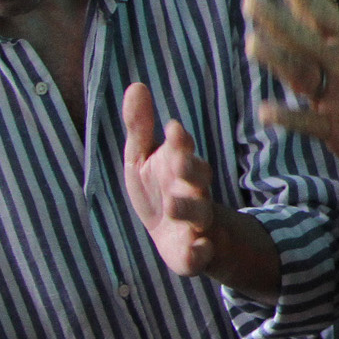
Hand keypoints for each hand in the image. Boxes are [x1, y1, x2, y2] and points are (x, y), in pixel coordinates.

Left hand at [120, 82, 230, 276]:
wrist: (182, 241)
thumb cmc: (162, 192)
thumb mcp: (145, 160)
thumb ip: (140, 127)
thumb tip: (136, 85)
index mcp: (182, 168)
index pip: (184, 151)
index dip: (180, 142)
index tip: (173, 129)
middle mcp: (194, 193)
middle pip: (198, 178)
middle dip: (191, 169)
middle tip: (178, 160)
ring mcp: (198, 224)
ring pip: (200, 214)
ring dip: (189, 209)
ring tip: (174, 205)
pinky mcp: (197, 253)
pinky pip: (202, 254)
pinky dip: (201, 252)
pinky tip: (197, 249)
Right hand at [242, 0, 338, 182]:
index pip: (317, 8)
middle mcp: (329, 65)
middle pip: (300, 39)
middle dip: (278, 21)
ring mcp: (326, 96)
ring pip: (297, 73)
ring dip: (277, 61)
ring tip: (253, 43)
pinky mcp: (330, 127)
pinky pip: (306, 122)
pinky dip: (288, 117)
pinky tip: (266, 111)